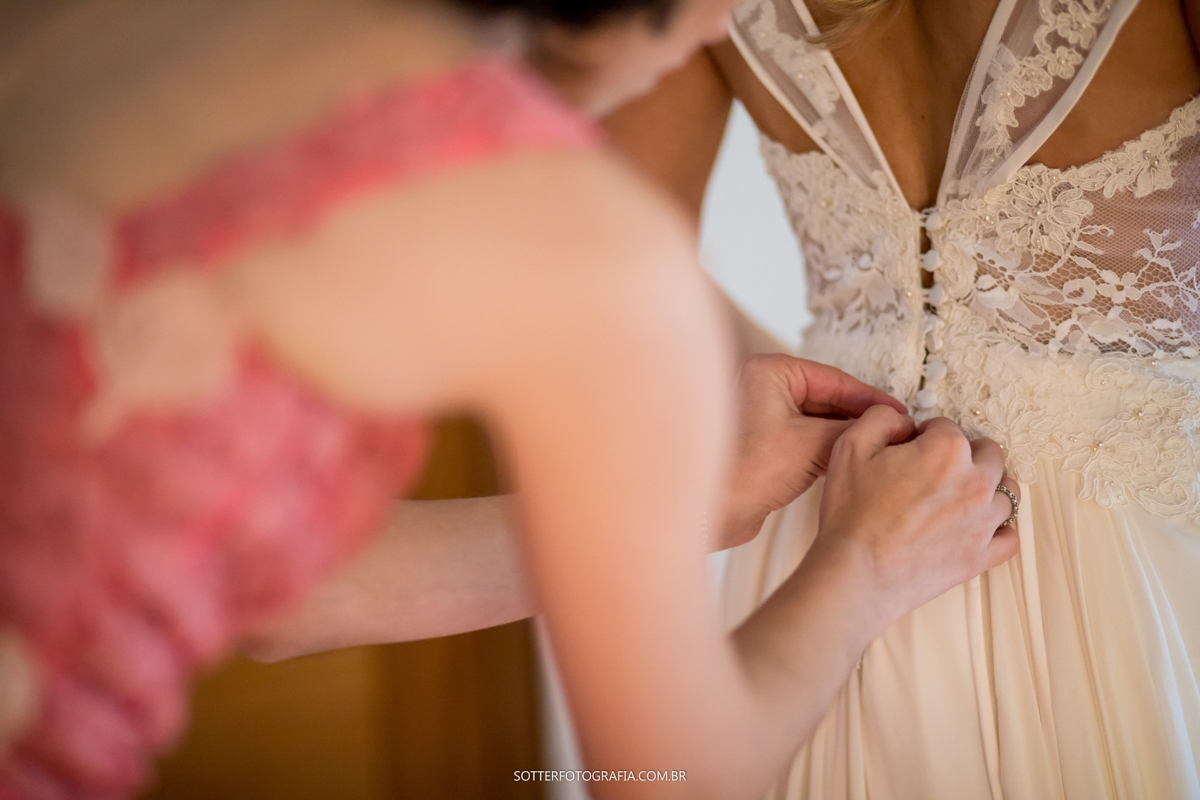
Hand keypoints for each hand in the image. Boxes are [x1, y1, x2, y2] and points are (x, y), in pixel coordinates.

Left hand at [718, 354, 906, 549]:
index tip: (898, 412)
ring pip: (815, 421)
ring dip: (843, 436)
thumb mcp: (811, 444)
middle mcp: (761, 387)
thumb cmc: (746, 471)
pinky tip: (851, 461)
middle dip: (858, 418)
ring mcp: (759, 416)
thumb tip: (880, 427)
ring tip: (879, 448)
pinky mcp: (761, 445)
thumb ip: (850, 431)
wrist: (710, 511)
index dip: (869, 398)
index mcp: (768, 372)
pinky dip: (826, 449)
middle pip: (825, 399)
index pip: (833, 379)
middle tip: (894, 432)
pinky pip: (803, 440)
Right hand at [811, 407, 1019, 631]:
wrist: (856, 572)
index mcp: (947, 450)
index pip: (946, 427)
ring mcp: (984, 521)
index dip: (924, 435)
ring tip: (956, 497)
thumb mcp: (851, 446)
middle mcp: (976, 481)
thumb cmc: (852, 511)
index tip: (908, 451)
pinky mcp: (982, 556)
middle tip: (934, 471)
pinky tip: (977, 527)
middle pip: (989, 453)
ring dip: (987, 488)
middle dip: (965, 454)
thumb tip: (905, 421)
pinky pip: (1011, 537)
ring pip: (1007, 492)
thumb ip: (881, 418)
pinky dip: (1000, 529)